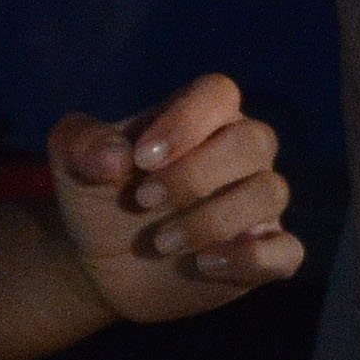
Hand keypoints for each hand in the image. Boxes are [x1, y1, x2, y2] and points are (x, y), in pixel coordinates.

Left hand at [47, 73, 301, 323]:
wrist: (98, 260)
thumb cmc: (97, 195)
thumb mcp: (71, 162)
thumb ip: (82, 143)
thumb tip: (116, 158)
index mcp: (200, 117)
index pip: (219, 93)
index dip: (186, 121)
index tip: (140, 159)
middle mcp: (238, 153)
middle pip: (254, 141)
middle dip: (197, 174)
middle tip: (144, 202)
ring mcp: (255, 205)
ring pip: (271, 192)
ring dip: (215, 219)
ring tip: (162, 243)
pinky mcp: (263, 253)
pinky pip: (288, 252)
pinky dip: (252, 259)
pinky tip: (203, 266)